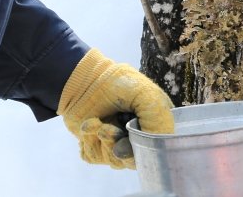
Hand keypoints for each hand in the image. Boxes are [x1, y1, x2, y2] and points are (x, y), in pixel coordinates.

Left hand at [58, 48, 173, 168]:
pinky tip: (89, 125)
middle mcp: (139, 137)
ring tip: (94, 122)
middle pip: (135, 160)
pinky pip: (95, 157)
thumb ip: (158, 118)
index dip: (145, 147)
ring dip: (102, 140)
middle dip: (117, 144)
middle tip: (105, 129)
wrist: (83, 80)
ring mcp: (118, 144)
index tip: (128, 133)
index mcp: (156, 124)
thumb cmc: (117, 82)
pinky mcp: (97, 148)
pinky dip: (88, 142)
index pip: (159, 149)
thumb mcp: (145, 93)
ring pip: (115, 161)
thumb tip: (153, 147)